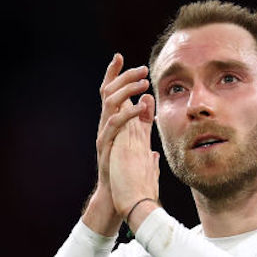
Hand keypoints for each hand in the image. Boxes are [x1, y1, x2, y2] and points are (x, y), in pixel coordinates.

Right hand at [81, 53, 153, 235]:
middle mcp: (107, 126)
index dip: (114, 75)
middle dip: (122, 76)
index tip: (120, 57)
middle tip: (140, 68)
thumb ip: (144, 128)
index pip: (112, 94)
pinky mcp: (106, 147)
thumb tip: (151, 113)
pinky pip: (115, 124)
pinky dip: (128, 112)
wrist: (119, 199)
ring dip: (126, 90)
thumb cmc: (130, 176)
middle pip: (108, 92)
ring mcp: (105, 136)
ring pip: (109, 103)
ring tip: (143, 82)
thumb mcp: (140, 148)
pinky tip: (142, 106)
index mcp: (115, 125)